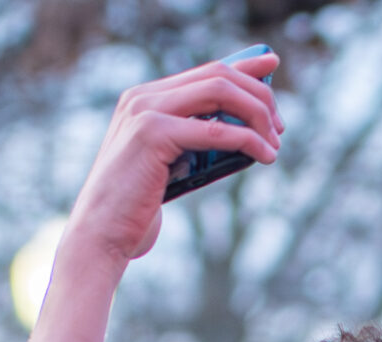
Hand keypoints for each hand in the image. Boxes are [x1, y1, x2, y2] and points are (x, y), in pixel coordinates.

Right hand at [63, 55, 281, 267]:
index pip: (205, 70)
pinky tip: (265, 156)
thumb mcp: (171, 164)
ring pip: (219, 91)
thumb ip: (193, 141)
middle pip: (217, 74)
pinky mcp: (151, 134)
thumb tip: (244, 132)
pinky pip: (214, 131)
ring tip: (275, 142)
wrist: (101, 233)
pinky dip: (247, 140)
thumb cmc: (137, 205)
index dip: (244, 67)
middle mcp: (143, 96)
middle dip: (258, 94)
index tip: (272, 68)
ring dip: (257, 114)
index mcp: (145, 98)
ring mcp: (145, 111)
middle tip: (279, 126)